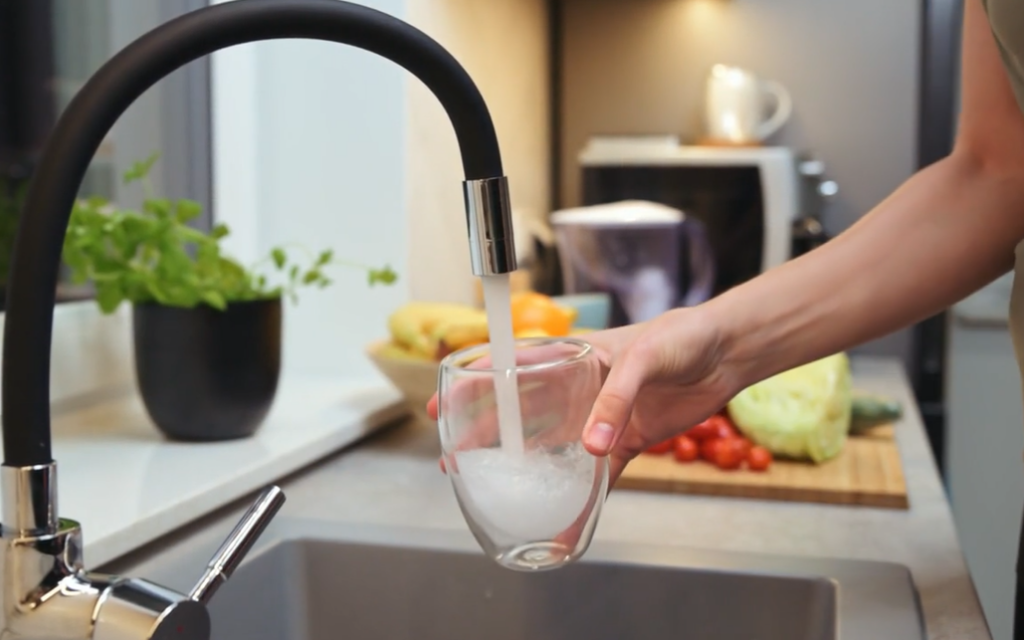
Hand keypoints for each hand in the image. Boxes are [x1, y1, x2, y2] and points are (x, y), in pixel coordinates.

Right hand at [427, 306, 741, 486]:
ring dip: (525, 469)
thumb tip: (592, 446)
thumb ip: (615, 399)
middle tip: (455, 457)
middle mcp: (578, 389)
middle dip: (487, 434)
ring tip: (495, 489)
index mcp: (572, 356)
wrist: (727, 352)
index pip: (513, 367)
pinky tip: (565, 519)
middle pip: (523, 414)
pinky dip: (583, 499)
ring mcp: (600, 417)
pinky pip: (598, 476)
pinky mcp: (626, 441)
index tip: (446, 400)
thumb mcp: (643, 357)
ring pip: (552, 448)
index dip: (476, 382)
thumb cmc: (682, 336)